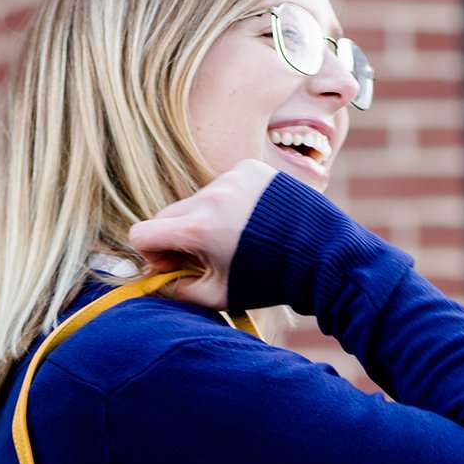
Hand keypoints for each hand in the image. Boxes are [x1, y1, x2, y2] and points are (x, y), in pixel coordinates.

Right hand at [127, 158, 276, 310]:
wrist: (321, 254)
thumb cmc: (268, 281)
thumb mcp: (219, 295)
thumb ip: (181, 291)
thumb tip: (160, 283)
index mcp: (198, 228)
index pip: (142, 234)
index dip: (151, 255)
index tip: (172, 266)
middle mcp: (210, 195)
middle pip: (168, 216)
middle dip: (176, 239)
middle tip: (202, 259)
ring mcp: (230, 177)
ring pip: (197, 201)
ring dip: (205, 221)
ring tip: (236, 242)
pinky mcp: (249, 168)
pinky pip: (223, 186)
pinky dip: (229, 205)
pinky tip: (251, 223)